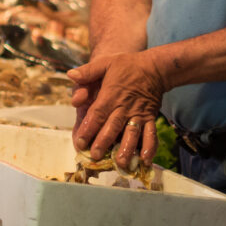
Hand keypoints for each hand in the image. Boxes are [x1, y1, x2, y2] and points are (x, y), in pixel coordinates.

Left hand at [67, 51, 165, 169]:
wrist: (154, 67)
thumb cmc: (127, 65)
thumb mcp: (106, 63)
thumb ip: (88, 71)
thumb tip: (70, 75)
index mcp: (111, 94)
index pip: (97, 113)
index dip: (88, 128)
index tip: (80, 142)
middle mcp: (125, 106)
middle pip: (112, 126)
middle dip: (103, 142)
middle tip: (94, 156)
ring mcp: (139, 114)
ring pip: (132, 133)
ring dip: (126, 148)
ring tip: (120, 163)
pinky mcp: (150, 118)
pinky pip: (151, 134)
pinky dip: (149, 147)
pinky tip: (145, 160)